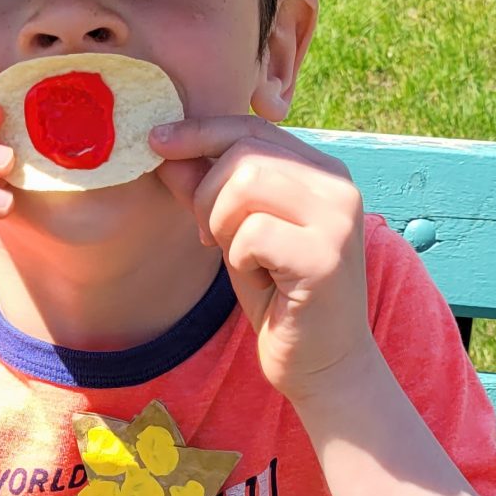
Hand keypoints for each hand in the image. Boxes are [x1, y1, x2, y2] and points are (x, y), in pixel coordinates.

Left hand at [152, 118, 372, 404]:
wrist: (323, 366)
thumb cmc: (281, 301)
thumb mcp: (235, 238)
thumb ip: (208, 193)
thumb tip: (165, 150)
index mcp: (322, 173)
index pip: (253, 129)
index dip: (201, 131)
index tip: (158, 141)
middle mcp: (338, 186)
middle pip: (245, 152)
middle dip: (207, 193)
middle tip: (209, 239)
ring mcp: (337, 220)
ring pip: (245, 183)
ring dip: (222, 225)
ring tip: (239, 260)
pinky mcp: (325, 257)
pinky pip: (252, 233)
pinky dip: (240, 259)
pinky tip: (262, 283)